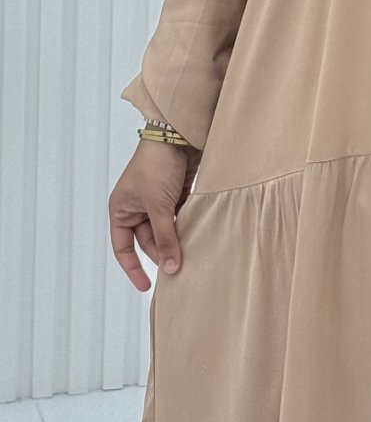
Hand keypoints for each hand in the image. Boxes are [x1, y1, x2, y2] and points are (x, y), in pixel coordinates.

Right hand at [108, 138, 202, 291]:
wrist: (179, 135)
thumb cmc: (157, 165)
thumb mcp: (159, 206)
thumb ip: (165, 237)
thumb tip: (170, 267)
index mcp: (121, 209)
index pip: (123, 247)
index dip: (133, 268)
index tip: (147, 286)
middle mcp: (136, 207)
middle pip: (148, 241)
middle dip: (162, 252)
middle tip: (179, 267)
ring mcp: (156, 201)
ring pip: (166, 231)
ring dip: (176, 240)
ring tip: (190, 254)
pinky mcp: (175, 195)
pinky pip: (179, 219)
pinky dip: (186, 227)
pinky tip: (197, 236)